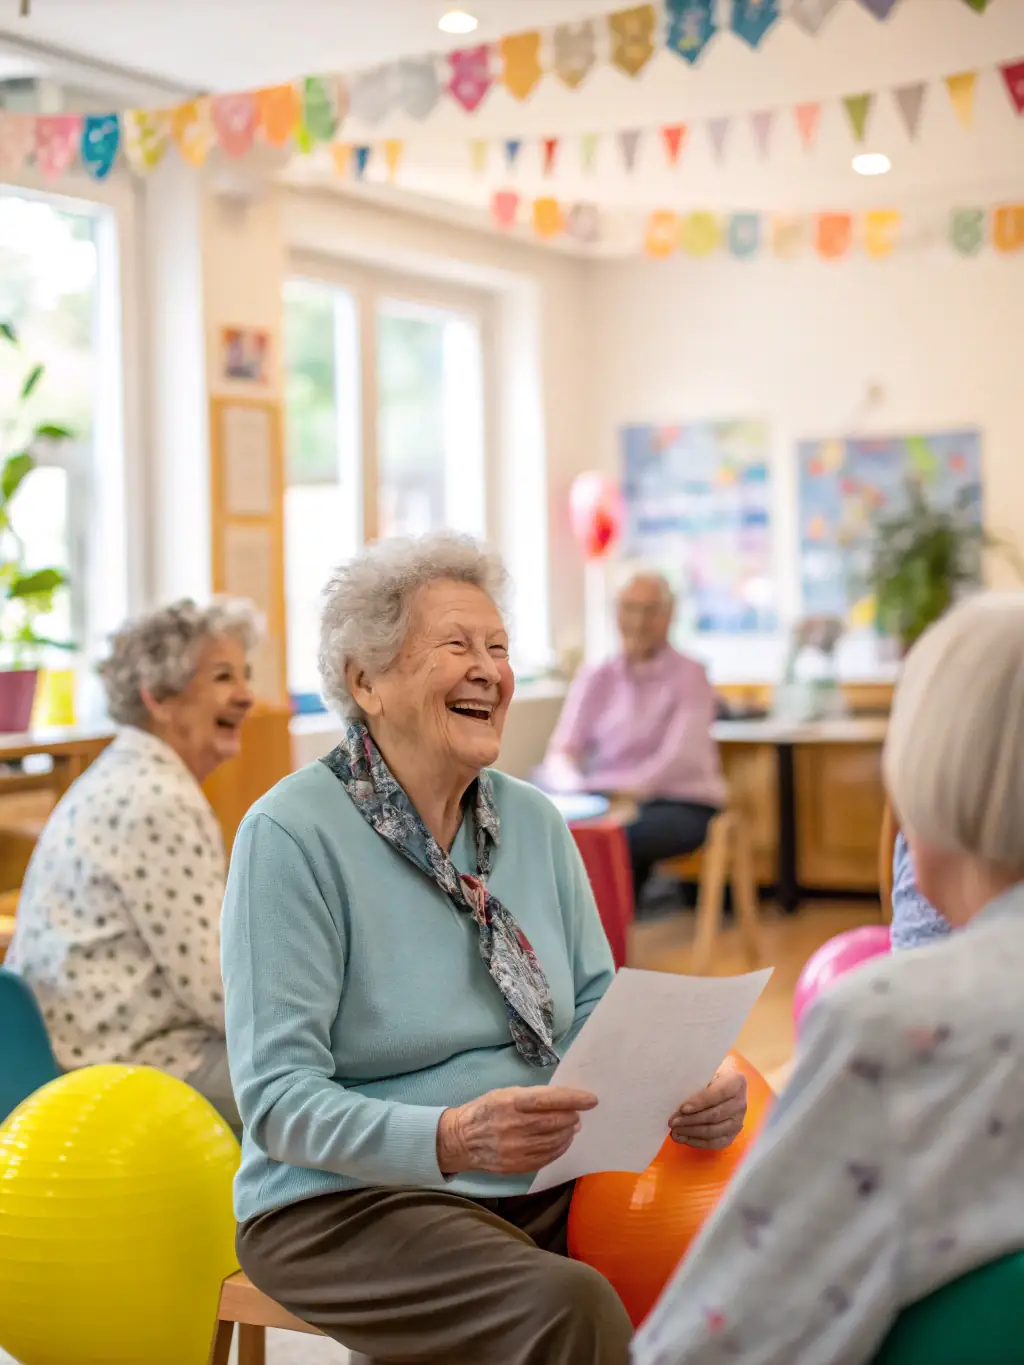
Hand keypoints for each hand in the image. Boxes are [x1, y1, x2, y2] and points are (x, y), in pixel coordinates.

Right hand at [436, 1086, 597, 1174]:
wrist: (461, 1139)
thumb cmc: (486, 1110)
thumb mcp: (505, 1094)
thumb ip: (533, 1097)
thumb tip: (565, 1102)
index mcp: (510, 1103)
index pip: (549, 1099)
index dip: (572, 1099)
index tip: (591, 1099)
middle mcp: (513, 1126)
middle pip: (555, 1122)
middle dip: (572, 1117)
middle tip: (577, 1114)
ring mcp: (515, 1149)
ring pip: (553, 1141)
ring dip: (567, 1133)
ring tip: (570, 1127)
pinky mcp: (516, 1166)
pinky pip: (546, 1157)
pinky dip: (559, 1148)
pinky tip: (561, 1141)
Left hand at [668, 1056, 746, 1150]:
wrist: (723, 1085)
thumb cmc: (710, 1075)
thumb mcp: (706, 1071)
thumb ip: (697, 1081)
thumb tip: (678, 1094)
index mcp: (737, 1082)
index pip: (719, 1093)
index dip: (701, 1102)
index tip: (683, 1108)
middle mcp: (741, 1103)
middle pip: (715, 1115)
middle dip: (691, 1120)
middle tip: (672, 1122)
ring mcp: (738, 1121)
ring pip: (714, 1132)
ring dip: (692, 1132)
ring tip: (675, 1132)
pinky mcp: (733, 1135)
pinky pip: (716, 1143)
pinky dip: (699, 1142)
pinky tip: (685, 1138)